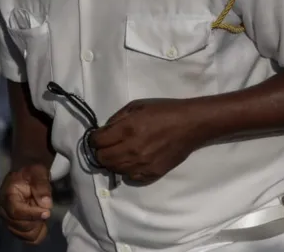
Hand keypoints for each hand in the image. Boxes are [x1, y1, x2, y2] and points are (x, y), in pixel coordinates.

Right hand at [0, 164, 53, 243]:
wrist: (27, 176)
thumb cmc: (32, 173)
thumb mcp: (38, 173)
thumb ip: (41, 186)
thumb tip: (46, 204)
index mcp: (6, 195)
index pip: (16, 211)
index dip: (32, 215)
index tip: (47, 212)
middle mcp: (3, 211)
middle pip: (20, 225)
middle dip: (37, 220)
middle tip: (46, 209)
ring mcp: (8, 221)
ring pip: (25, 234)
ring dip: (37, 226)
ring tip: (42, 213)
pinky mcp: (14, 227)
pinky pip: (28, 239)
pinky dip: (37, 233)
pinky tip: (41, 223)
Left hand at [90, 98, 206, 184]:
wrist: (190, 125)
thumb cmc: (163, 111)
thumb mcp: (136, 106)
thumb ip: (116, 119)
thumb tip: (103, 131)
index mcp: (127, 130)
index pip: (97, 142)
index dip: (93, 139)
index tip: (96, 137)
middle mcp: (132, 150)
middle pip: (103, 159)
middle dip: (100, 152)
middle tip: (105, 146)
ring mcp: (142, 164)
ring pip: (114, 170)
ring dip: (112, 162)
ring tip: (118, 153)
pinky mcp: (152, 173)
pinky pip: (130, 178)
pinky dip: (126, 171)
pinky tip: (131, 161)